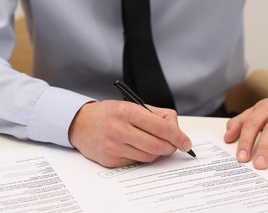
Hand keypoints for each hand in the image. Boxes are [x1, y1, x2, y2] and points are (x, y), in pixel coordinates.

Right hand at [68, 100, 191, 167]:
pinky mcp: (110, 160)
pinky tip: (136, 147)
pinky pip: (136, 162)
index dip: (178, 137)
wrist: (81, 124)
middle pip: (158, 146)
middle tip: (173, 145)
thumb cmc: (110, 113)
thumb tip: (176, 130)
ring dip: (157, 152)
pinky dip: (142, 156)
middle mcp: (120, 129)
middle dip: (170, 147)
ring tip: (152, 143)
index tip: (186, 142)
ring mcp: (114, 146)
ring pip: (149, 156)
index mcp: (128, 111)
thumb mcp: (132, 105)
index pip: (162, 128)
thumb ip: (157, 115)